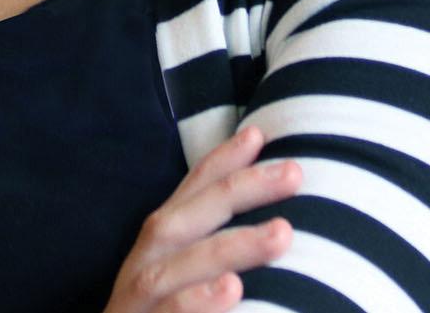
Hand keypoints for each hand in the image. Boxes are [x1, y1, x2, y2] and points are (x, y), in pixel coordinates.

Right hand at [102, 125, 303, 312]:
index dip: (220, 162)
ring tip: (281, 235)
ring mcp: (135, 303)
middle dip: (238, 191)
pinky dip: (196, 303)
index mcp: (157, 250)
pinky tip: (232, 290)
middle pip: (185, 219)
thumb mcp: (181, 281)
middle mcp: (141, 268)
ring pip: (176, 267)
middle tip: (294, 174)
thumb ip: (213, 253)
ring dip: (229, 247)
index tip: (260, 134)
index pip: (187, 196)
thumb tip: (278, 227)